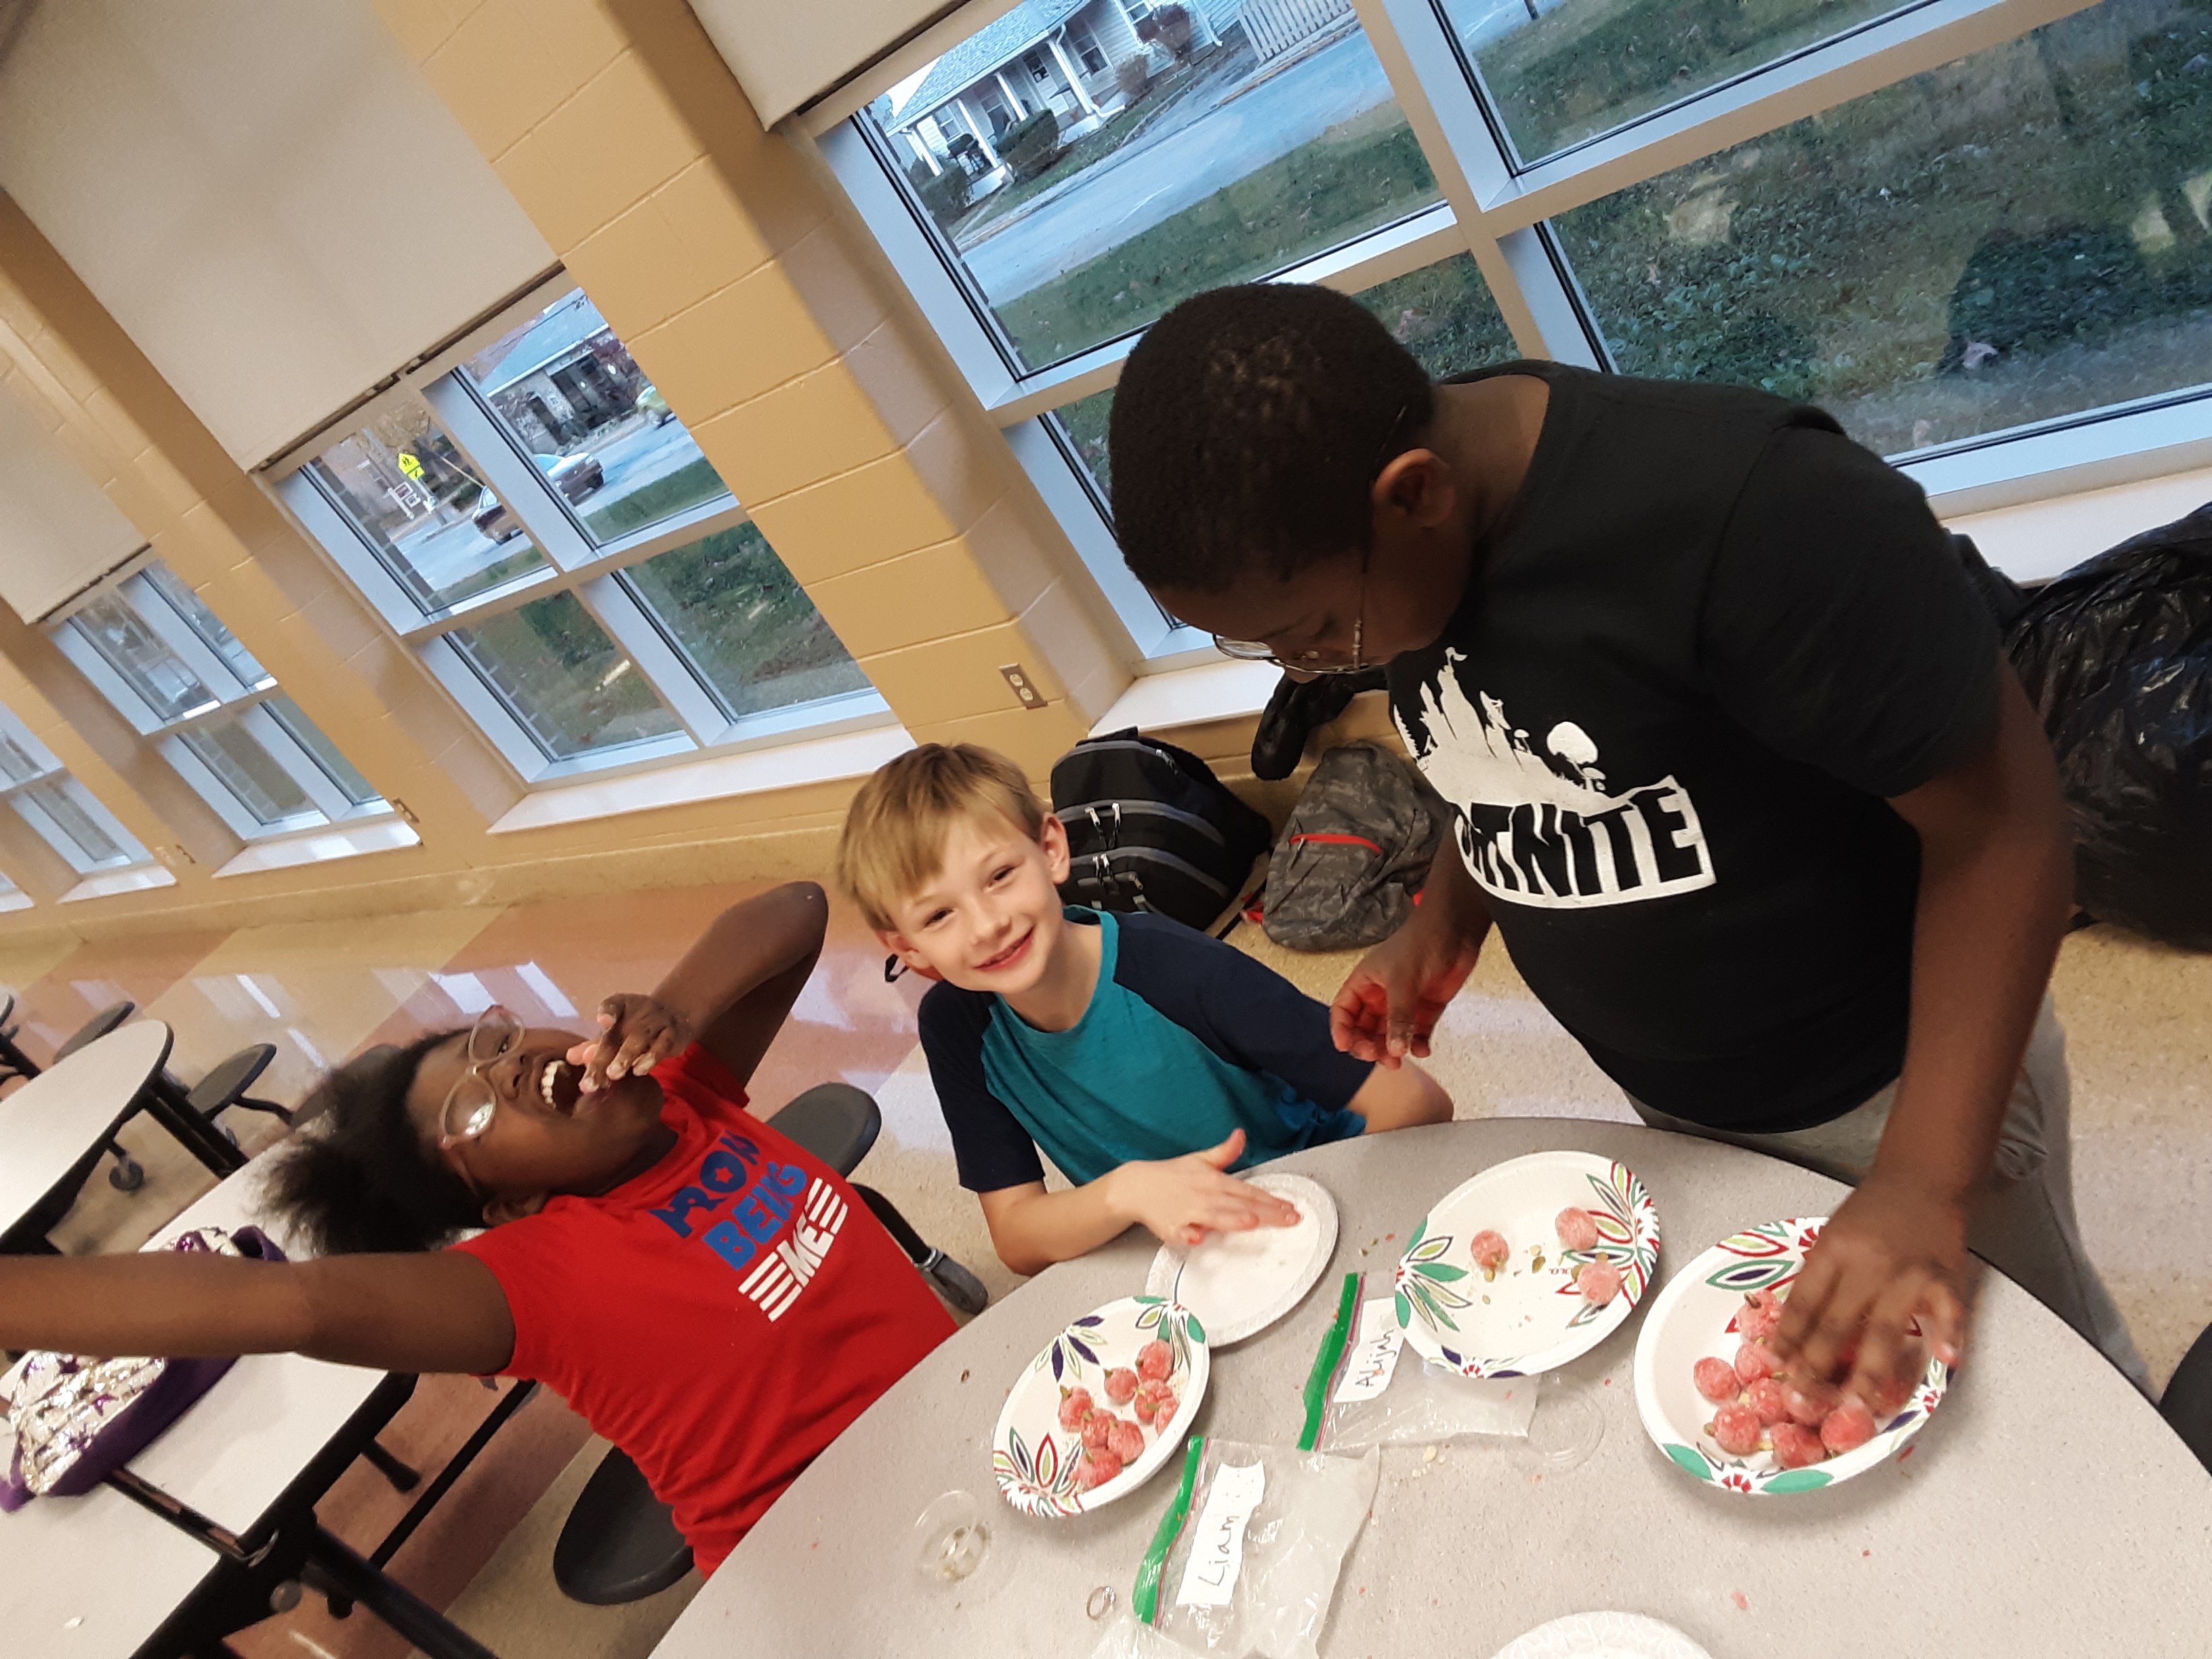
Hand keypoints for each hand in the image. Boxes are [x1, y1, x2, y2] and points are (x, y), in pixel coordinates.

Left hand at [567, 993, 691, 1092]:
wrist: (675, 1018)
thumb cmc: (636, 1027)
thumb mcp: (615, 1032)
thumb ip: (593, 1045)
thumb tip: (570, 1057)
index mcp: (621, 1005)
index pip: (612, 1005)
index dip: (608, 1012)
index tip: (603, 1021)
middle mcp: (639, 1011)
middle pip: (618, 1035)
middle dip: (602, 1058)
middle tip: (590, 1081)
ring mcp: (657, 1021)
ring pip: (640, 1039)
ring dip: (626, 1057)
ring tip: (613, 1075)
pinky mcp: (672, 1034)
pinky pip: (662, 1045)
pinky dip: (651, 1057)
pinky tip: (640, 1070)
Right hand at [1105, 1131, 1301, 1247]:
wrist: (1137, 1187)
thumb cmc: (1171, 1176)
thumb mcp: (1200, 1159)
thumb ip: (1225, 1152)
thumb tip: (1241, 1135)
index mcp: (1214, 1180)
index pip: (1249, 1191)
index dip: (1272, 1199)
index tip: (1291, 1207)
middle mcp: (1205, 1196)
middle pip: (1241, 1206)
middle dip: (1267, 1213)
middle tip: (1290, 1219)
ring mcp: (1188, 1212)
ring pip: (1216, 1217)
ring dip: (1234, 1219)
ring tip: (1252, 1221)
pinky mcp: (1172, 1227)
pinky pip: (1182, 1233)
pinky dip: (1190, 1234)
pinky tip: (1199, 1237)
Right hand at [1330, 909, 1482, 1066]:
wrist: (1457, 930)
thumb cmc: (1422, 940)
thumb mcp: (1403, 980)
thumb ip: (1398, 1017)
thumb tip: (1394, 1048)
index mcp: (1365, 982)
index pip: (1343, 1011)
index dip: (1341, 1030)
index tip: (1345, 1046)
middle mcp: (1381, 995)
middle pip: (1364, 1029)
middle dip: (1368, 1045)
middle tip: (1377, 1055)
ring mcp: (1404, 1004)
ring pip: (1390, 1036)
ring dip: (1392, 1050)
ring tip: (1400, 1058)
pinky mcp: (1426, 1009)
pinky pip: (1416, 1034)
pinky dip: (1417, 1045)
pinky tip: (1422, 1049)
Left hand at [1769, 1172, 1976, 1409]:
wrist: (1921, 1180)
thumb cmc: (1872, 1212)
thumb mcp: (1831, 1236)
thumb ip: (1818, 1278)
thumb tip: (1792, 1328)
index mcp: (1832, 1251)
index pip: (1804, 1302)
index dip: (1788, 1337)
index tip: (1776, 1366)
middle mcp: (1866, 1264)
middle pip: (1837, 1323)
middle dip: (1817, 1366)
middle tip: (1805, 1401)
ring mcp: (1908, 1273)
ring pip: (1884, 1329)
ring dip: (1870, 1372)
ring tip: (1857, 1405)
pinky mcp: (1945, 1277)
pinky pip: (1948, 1311)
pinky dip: (1949, 1334)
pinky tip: (1945, 1358)